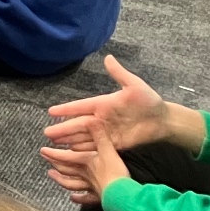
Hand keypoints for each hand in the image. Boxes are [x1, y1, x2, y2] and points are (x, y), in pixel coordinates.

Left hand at [39, 117, 130, 204]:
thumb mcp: (108, 150)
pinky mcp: (97, 197)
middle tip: (45, 159)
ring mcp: (89, 187)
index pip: (64, 157)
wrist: (122, 195)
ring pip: (70, 183)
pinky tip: (73, 197)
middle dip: (54, 163)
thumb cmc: (114, 173)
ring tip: (51, 175)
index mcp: (85, 162)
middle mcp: (84, 174)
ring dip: (60, 179)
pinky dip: (78, 198)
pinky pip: (85, 198)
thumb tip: (92, 120)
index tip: (42, 150)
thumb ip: (100, 136)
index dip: (53, 153)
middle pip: (65, 169)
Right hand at [44, 55, 169, 153]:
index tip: (51, 111)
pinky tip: (74, 153)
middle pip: (78, 125)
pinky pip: (96, 147)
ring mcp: (106, 132)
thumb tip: (108, 57)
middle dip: (62, 129)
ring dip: (70, 141)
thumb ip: (119, 73)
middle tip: (47, 133)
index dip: (66, 109)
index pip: (80, 107)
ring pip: (84, 137)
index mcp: (102, 104)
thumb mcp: (134, 85)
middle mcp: (101, 119)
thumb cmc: (148, 101)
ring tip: (55, 145)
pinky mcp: (114, 144)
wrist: (162, 120)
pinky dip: (85, 150)